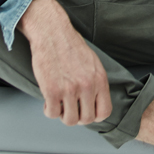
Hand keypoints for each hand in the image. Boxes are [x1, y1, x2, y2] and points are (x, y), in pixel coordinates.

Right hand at [18, 0, 112, 125]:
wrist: (52, 33)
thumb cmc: (71, 46)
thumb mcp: (93, 63)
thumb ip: (96, 82)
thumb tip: (96, 101)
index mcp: (100, 79)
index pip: (105, 111)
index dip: (94, 115)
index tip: (86, 112)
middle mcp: (87, 85)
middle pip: (86, 119)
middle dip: (77, 117)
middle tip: (70, 108)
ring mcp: (70, 89)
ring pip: (69, 120)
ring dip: (63, 115)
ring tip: (59, 103)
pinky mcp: (52, 91)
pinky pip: (52, 114)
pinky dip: (49, 110)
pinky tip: (49, 100)